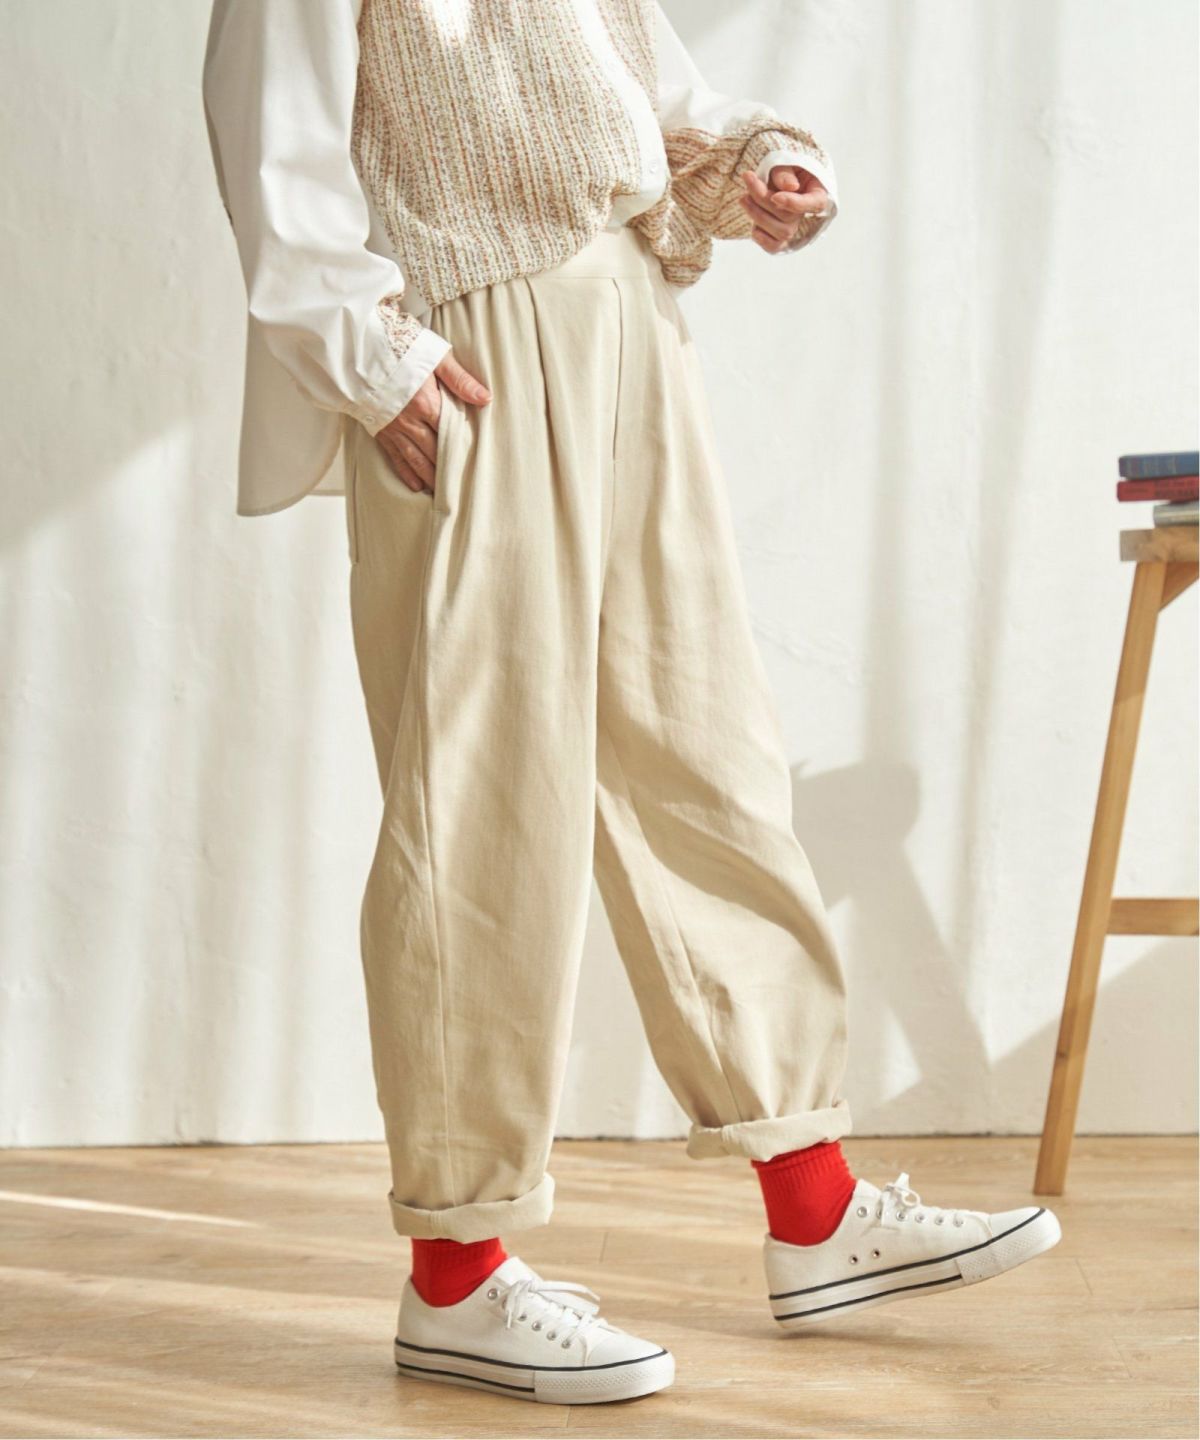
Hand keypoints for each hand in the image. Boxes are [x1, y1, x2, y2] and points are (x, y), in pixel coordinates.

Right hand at [375, 352, 490, 493]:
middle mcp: (411, 422)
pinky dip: (406, 473)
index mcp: (427, 404)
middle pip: (435, 452)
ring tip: (444, 494)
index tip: (475, 466)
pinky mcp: (379, 429)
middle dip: (449, 470)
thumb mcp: (434, 356)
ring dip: (430, 477)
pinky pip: (394, 457)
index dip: (463, 450)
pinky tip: (416, 486)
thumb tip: (485, 399)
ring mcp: (393, 428)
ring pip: (416, 459)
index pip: (451, 434)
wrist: (355, 346)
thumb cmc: (398, 346)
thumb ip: (459, 379)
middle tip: (463, 488)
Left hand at [738, 166, 830, 253]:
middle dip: (764, 199)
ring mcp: (793, 228)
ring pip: (781, 232)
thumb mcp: (784, 163)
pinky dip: (761, 238)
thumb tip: (790, 187)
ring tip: (743, 198)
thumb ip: (785, 173)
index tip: (775, 197)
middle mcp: (806, 214)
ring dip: (757, 215)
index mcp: (816, 193)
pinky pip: (774, 247)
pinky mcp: (779, 239)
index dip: (794, 203)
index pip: (815, 204)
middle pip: (790, 217)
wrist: (768, 180)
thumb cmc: (780, 170)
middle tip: (748, 179)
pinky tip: (752, 224)